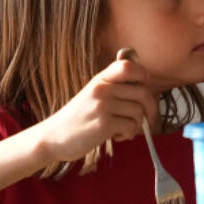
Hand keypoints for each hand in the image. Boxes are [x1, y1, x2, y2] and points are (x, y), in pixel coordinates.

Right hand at [32, 55, 158, 164]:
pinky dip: (129, 134)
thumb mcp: (95, 93)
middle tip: (145, 120)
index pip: (129, 66)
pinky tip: (116, 136)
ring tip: (122, 129)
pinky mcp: (103, 124)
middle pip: (143, 93)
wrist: (53, 137)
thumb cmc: (80, 117)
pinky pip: (131, 126)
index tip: (142, 88)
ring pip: (139, 112)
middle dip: (150, 109)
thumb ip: (116, 86)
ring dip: (136, 125)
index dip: (143, 76)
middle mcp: (102, 89)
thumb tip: (145, 82)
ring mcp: (102, 105)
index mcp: (101, 79)